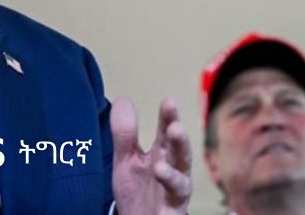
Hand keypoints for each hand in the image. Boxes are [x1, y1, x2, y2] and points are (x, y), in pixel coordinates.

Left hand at [110, 97, 191, 214]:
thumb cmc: (138, 190)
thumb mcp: (126, 160)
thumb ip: (125, 133)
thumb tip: (124, 100)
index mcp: (162, 154)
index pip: (166, 132)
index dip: (169, 118)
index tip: (169, 101)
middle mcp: (173, 171)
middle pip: (180, 154)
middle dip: (180, 141)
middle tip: (175, 128)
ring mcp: (173, 193)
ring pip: (180, 183)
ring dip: (172, 175)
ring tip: (160, 167)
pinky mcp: (170, 213)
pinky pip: (172, 210)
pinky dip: (168, 208)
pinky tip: (160, 204)